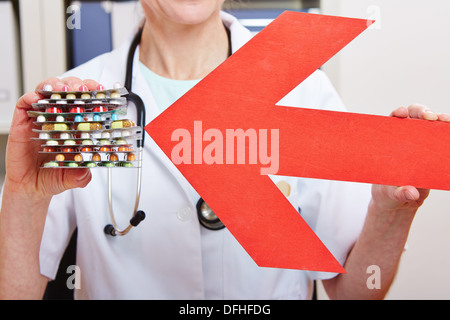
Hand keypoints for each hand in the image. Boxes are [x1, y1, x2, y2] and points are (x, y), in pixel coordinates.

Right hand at [5, 77, 99, 197]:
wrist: (31, 186)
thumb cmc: (54, 176)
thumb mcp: (74, 177)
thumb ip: (81, 175)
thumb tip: (87, 170)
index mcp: (76, 126)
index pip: (88, 103)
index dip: (95, 94)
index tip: (103, 92)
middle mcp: (59, 118)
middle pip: (69, 91)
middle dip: (78, 85)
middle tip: (83, 89)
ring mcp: (41, 117)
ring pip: (48, 91)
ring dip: (56, 86)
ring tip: (62, 90)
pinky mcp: (23, 122)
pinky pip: (25, 104)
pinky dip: (31, 97)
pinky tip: (38, 99)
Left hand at [371, 104, 448, 211]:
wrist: (399, 203)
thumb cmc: (387, 194)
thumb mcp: (390, 194)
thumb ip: (399, 193)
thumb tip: (411, 192)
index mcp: (388, 144)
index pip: (392, 121)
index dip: (398, 113)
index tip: (402, 114)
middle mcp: (405, 139)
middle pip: (414, 116)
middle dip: (422, 111)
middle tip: (430, 118)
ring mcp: (421, 145)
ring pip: (431, 125)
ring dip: (440, 119)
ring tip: (446, 122)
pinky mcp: (433, 153)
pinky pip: (442, 139)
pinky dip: (448, 133)